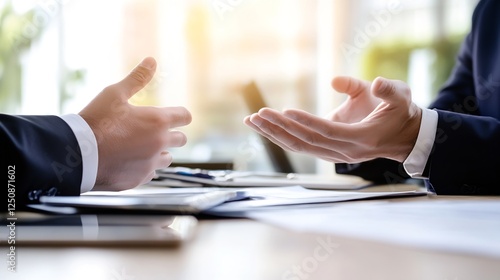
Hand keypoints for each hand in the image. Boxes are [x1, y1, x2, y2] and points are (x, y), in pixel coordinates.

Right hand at [79, 57, 191, 190]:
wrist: (77, 155)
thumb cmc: (95, 121)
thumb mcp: (114, 94)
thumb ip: (137, 78)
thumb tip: (152, 60)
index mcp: (158, 121)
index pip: (185, 116)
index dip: (180, 114)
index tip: (174, 115)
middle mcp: (160, 144)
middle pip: (181, 139)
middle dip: (172, 134)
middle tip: (154, 130)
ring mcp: (151, 164)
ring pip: (167, 158)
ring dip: (160, 152)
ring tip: (141, 147)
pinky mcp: (140, 179)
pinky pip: (150, 173)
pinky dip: (144, 167)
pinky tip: (130, 161)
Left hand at [243, 77, 421, 163]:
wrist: (405, 137)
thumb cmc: (401, 113)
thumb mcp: (400, 96)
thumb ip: (388, 90)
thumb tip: (369, 81)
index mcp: (361, 138)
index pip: (328, 131)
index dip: (306, 122)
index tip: (284, 110)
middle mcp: (345, 151)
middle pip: (307, 141)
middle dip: (280, 128)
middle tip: (257, 114)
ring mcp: (335, 154)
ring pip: (300, 146)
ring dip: (274, 134)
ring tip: (252, 121)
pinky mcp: (328, 151)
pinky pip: (301, 145)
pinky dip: (281, 136)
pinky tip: (265, 127)